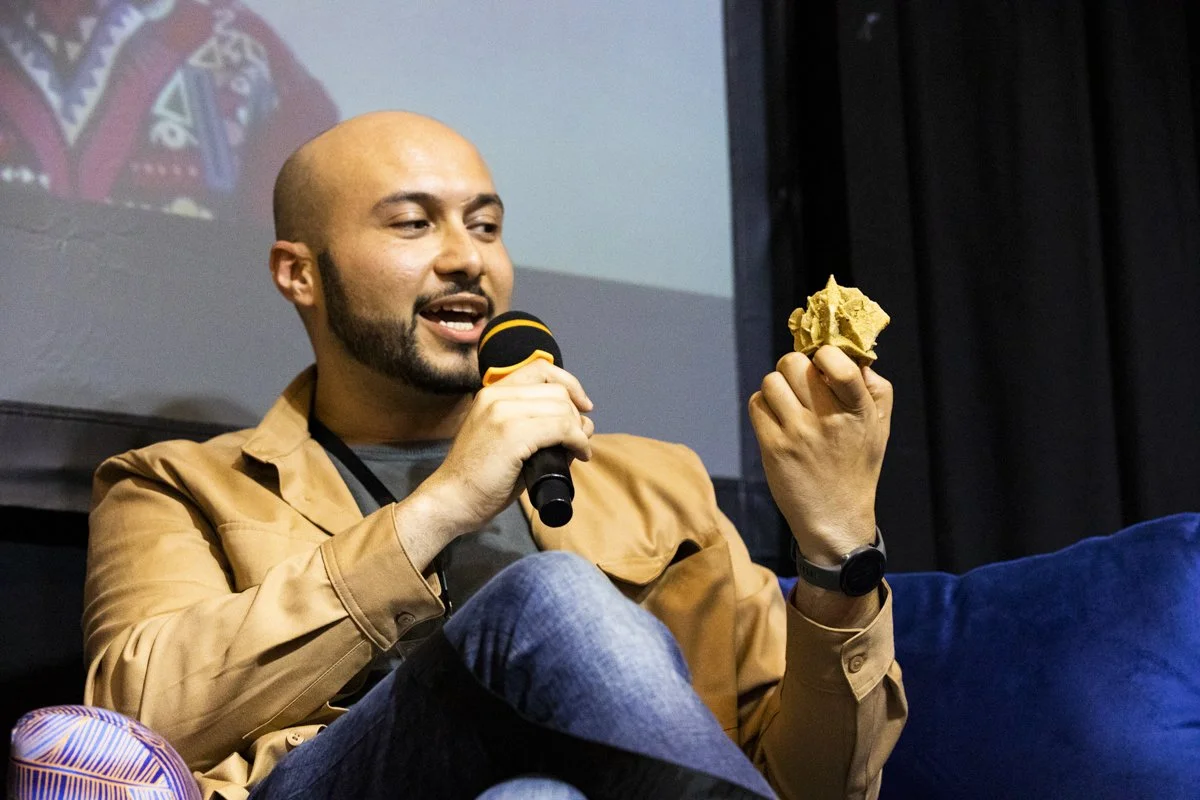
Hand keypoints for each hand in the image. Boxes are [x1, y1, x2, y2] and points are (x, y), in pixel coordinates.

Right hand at [417, 359, 593, 540]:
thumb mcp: (506, 440)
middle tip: (579, 439)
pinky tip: (579, 454)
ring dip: (580, 430)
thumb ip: (536, 426)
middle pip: (557, 390)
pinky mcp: (513, 434)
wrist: (452, 500)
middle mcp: (496, 396)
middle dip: (576, 414)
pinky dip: (578, 441)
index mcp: (492, 393)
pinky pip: (562, 428)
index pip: (541, 369)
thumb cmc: (480, 478)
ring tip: (579, 449)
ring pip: (562, 408)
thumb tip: (582, 424)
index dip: (569, 384)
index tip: (582, 406)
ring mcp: (503, 413)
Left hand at [748, 346, 892, 564]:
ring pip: (771, 380)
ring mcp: (798, 434)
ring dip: (777, 386)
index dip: (824, 354)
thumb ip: (875, 388)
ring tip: (788, 402)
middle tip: (800, 383)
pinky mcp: (773, 447)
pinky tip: (776, 418)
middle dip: (794, 367)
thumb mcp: (879, 427)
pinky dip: (764, 405)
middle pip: (794, 363)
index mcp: (859, 411)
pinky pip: (757, 404)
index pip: (839, 364)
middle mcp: (828, 420)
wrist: (834, 518)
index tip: (823, 363)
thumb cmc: (856, 465)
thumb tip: (854, 354)